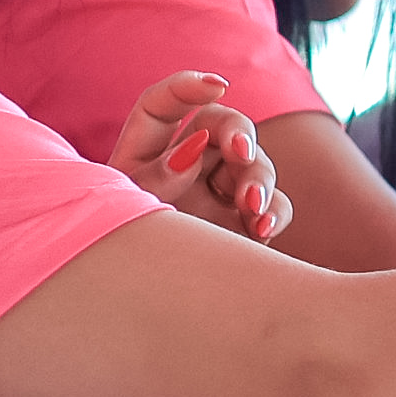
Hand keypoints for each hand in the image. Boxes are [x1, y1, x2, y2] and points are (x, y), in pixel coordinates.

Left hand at [108, 71, 289, 244]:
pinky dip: (274, 212)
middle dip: (238, 132)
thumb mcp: (130, 211)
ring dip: (259, 177)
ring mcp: (219, 192)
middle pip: (222, 125)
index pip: (164, 106)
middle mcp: (187, 164)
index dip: (187, 88)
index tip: (216, 86)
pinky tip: (264, 229)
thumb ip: (158, 178)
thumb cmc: (121, 255)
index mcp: (144, 153)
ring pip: (254, 163)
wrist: (143, 310)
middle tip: (241, 152)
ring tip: (251, 205)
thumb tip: (193, 151)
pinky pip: (273, 205)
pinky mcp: (246, 221)